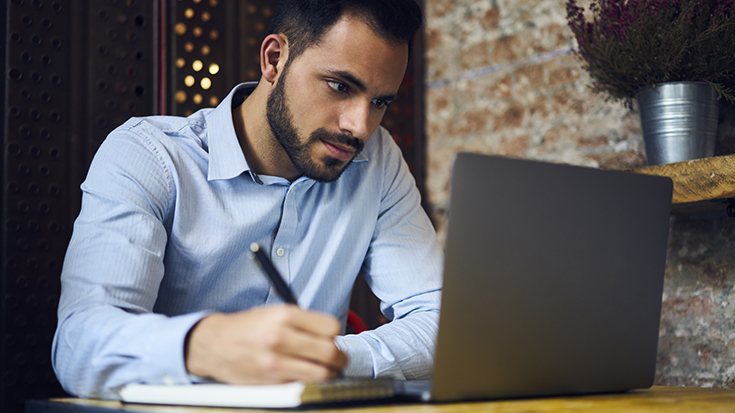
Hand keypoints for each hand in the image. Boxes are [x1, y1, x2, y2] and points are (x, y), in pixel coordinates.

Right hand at [185, 305, 347, 383]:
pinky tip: (303, 373)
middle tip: (338, 358)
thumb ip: (303, 321)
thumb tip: (331, 334)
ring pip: (322, 373)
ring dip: (329, 373)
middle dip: (340, 357)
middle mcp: (281, 337)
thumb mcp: (275, 312)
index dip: (335, 333)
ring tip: (325, 369)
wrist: (215, 345)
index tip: (332, 337)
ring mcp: (276, 361)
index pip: (331, 327)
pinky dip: (309, 381)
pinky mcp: (272, 381)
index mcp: (285, 315)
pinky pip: (303, 383)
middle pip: (331, 352)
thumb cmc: (247, 328)